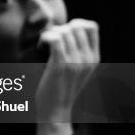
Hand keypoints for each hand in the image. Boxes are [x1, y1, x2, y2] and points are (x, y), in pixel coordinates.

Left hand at [35, 19, 99, 134]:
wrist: (56, 110)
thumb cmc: (61, 88)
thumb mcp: (77, 69)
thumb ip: (78, 51)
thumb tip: (66, 29)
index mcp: (94, 58)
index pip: (92, 26)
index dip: (75, 23)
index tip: (63, 34)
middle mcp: (88, 58)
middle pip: (76, 26)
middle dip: (60, 28)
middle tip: (50, 41)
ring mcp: (75, 62)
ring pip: (64, 31)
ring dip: (50, 33)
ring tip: (44, 46)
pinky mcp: (61, 65)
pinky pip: (55, 39)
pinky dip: (45, 38)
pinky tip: (40, 47)